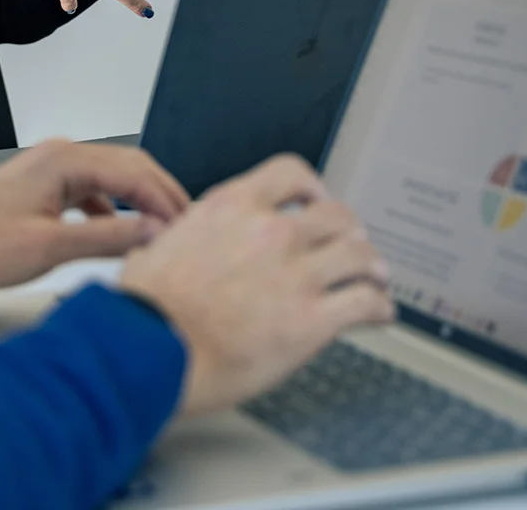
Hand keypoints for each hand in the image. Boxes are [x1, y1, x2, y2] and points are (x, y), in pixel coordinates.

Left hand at [0, 139, 189, 291]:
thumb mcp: (50, 247)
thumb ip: (108, 238)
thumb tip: (154, 231)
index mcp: (65, 161)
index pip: (136, 173)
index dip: (167, 201)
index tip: (190, 228)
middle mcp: (62, 155)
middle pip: (130, 169)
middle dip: (161, 197)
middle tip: (189, 227)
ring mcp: (53, 168)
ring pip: (113, 179)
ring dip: (139, 202)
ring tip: (161, 231)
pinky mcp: (45, 185)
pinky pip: (93, 189)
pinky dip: (114, 209)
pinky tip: (119, 233)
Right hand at [118, 155, 392, 416]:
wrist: (148, 352)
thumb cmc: (145, 311)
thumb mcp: (157, 247)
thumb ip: (187, 237)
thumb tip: (175, 242)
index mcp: (232, 208)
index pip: (290, 173)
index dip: (313, 186)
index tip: (317, 198)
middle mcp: (270, 232)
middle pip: (335, 215)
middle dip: (348, 230)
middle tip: (351, 243)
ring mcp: (295, 274)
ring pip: (359, 254)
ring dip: (373, 266)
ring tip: (377, 277)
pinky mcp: (312, 320)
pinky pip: (365, 302)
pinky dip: (380, 307)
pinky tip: (381, 313)